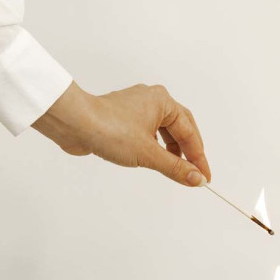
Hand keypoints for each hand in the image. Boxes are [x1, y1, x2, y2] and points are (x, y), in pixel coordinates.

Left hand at [32, 82, 210, 186]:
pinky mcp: (123, 118)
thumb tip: (196, 179)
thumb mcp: (148, 154)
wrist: (74, 124)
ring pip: (163, 130)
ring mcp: (136, 108)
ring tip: (176, 169)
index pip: (190, 132)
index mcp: (163, 102)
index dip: (198, 157)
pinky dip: (156, 146)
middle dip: (189, 151)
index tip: (204, 177)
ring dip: (172, 150)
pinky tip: (155, 158)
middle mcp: (152, 100)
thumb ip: (175, 168)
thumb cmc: (109, 129)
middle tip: (195, 173)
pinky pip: (148, 132)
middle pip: (180, 128)